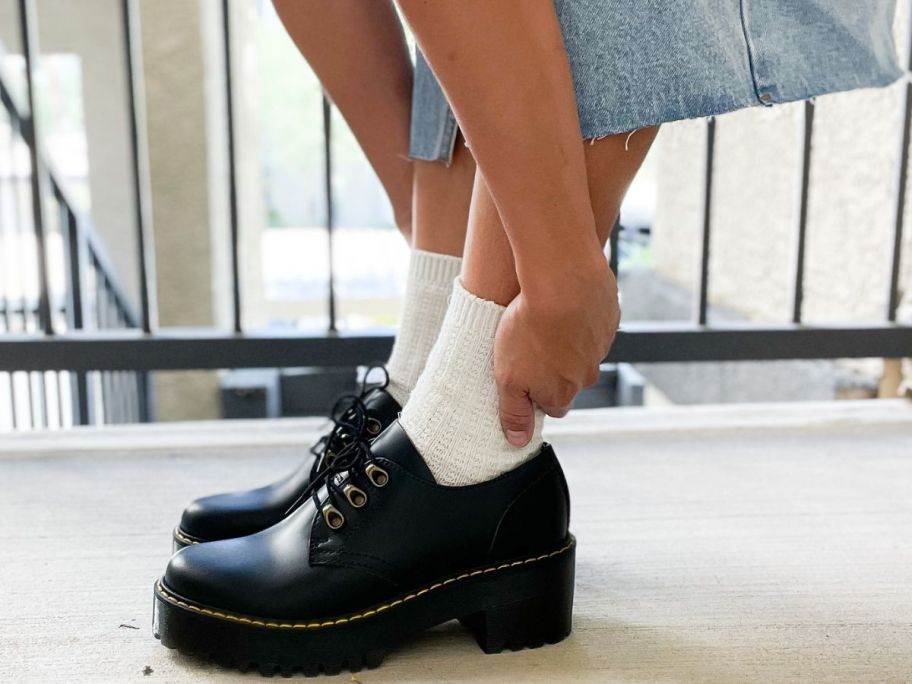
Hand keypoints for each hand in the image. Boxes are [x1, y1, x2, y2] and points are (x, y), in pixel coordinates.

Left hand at [493, 258, 619, 445]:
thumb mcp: (508, 378)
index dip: (537, 394)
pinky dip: (580, 318)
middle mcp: (586, 376)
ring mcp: (600, 348)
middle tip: (531, 345)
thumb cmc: (529, 329)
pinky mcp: (608, 320)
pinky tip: (562, 304)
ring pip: (582, 352)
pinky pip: (593, 324)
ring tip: (544, 320)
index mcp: (562, 393)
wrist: (563, 282)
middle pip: (569, 380)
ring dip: (566, 340)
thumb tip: (518, 441)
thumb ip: (514, 412)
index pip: (553, 407)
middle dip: (553, 368)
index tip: (524, 376)